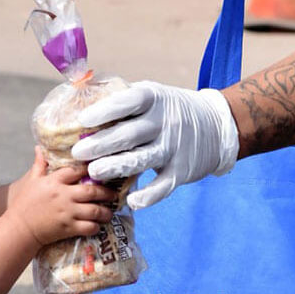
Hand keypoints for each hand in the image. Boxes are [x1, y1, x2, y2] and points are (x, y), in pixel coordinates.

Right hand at [7, 147, 115, 245]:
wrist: (19, 228)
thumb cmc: (24, 204)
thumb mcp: (31, 181)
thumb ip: (39, 165)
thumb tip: (39, 148)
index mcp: (54, 182)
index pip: (76, 171)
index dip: (89, 170)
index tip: (98, 171)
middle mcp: (63, 195)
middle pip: (92, 191)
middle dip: (106, 193)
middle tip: (113, 194)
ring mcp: (67, 212)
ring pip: (94, 210)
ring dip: (105, 212)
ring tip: (109, 212)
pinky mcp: (68, 227)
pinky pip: (88, 227)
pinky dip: (96, 226)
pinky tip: (98, 225)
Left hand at [71, 81, 239, 209]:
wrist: (216, 125)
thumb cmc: (170, 110)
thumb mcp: (153, 94)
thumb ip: (122, 97)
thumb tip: (78, 92)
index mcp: (154, 99)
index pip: (128, 102)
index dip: (105, 111)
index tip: (83, 120)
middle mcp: (165, 122)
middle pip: (129, 134)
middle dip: (101, 144)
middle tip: (78, 153)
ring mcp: (174, 147)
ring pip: (142, 159)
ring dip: (117, 166)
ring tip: (94, 172)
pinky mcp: (181, 171)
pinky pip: (163, 186)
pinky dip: (150, 196)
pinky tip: (132, 201)